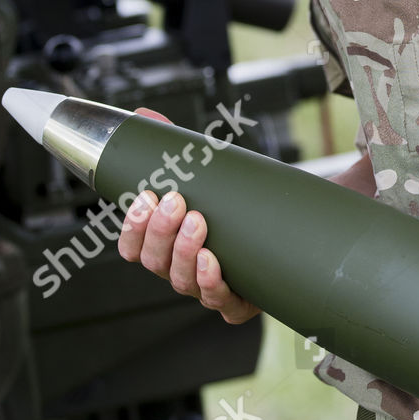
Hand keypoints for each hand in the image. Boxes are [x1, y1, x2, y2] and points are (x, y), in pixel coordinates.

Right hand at [117, 107, 260, 324]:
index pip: (132, 245)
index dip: (133, 226)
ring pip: (180, 280)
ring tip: (198, 221)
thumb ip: (174, 148)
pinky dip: (210, 281)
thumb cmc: (234, 209)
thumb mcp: (205, 176)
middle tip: (177, 201)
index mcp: (166, 244)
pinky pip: (216, 300)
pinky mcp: (234, 302)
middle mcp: (180, 269)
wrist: (286, 235)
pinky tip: (212, 260)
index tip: (146, 196)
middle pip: (153, 261)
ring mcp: (205, 288)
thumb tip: (143, 117)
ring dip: (183, 251)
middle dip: (160, 231)